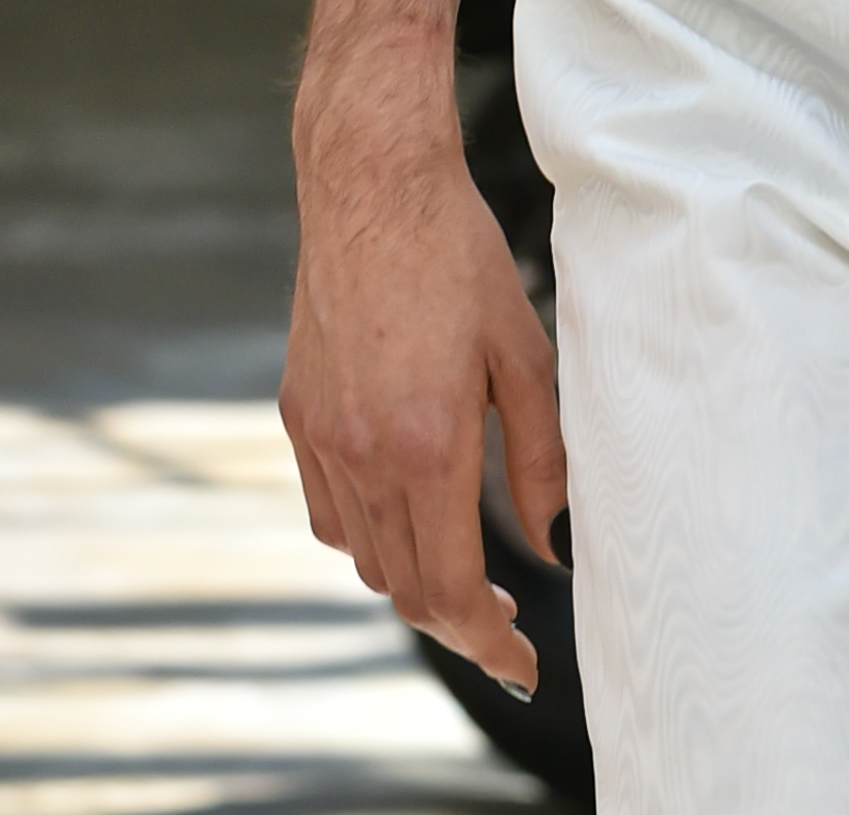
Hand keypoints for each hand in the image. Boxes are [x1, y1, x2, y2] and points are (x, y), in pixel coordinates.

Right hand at [280, 92, 566, 689]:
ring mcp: (322, 437)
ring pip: (363, 557)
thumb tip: (550, 539)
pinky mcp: (298, 414)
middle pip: (404, 588)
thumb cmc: (458, 254)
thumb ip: (540, 456)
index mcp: (426, 442)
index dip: (489, 642)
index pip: (451, 587)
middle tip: (506, 622)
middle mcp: (363, 454)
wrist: (372, 186)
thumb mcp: (524, 352)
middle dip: (459, 622)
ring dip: (414, 579)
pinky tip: (407, 510)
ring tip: (465, 567)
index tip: (523, 663)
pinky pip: (329, 512)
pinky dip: (368, 534)